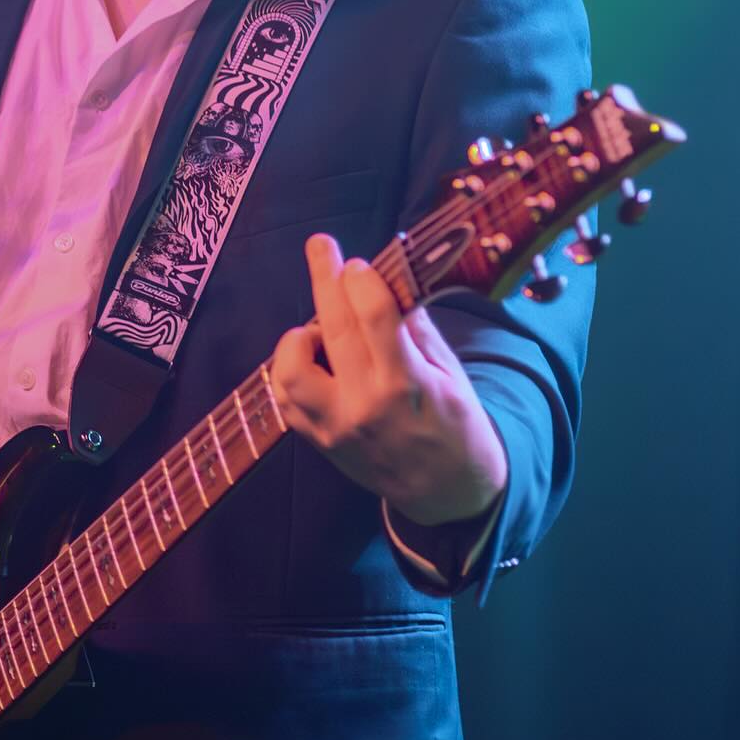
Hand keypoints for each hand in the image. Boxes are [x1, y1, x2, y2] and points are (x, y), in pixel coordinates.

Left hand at [270, 233, 506, 524]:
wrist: (447, 493)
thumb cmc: (454, 423)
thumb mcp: (449, 372)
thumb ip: (414, 327)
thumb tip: (387, 278)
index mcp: (407, 384)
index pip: (375, 316)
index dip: (362, 280)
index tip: (358, 263)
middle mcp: (365, 405)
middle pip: (333, 327)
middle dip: (325, 277)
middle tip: (322, 246)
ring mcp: (335, 426)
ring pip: (291, 367)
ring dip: (300, 335)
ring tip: (322, 327)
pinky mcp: (316, 441)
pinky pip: (285, 396)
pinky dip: (290, 367)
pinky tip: (312, 356)